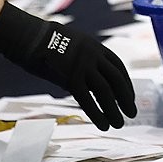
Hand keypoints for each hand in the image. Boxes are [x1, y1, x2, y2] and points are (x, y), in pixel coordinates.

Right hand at [0, 4, 135, 129]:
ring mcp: (83, 66)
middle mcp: (94, 56)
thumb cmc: (47, 43)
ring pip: (105, 91)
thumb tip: (90, 83)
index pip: (118, 67)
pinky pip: (87, 99)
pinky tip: (103, 125)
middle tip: (132, 113)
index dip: (126, 83)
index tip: (129, 97)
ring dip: (114, 110)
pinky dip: (97, 114)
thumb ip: (85, 63)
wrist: (30, 36)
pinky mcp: (70, 77)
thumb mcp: (74, 47)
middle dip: (126, 98)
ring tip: (119, 124)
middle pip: (116, 79)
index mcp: (96, 47)